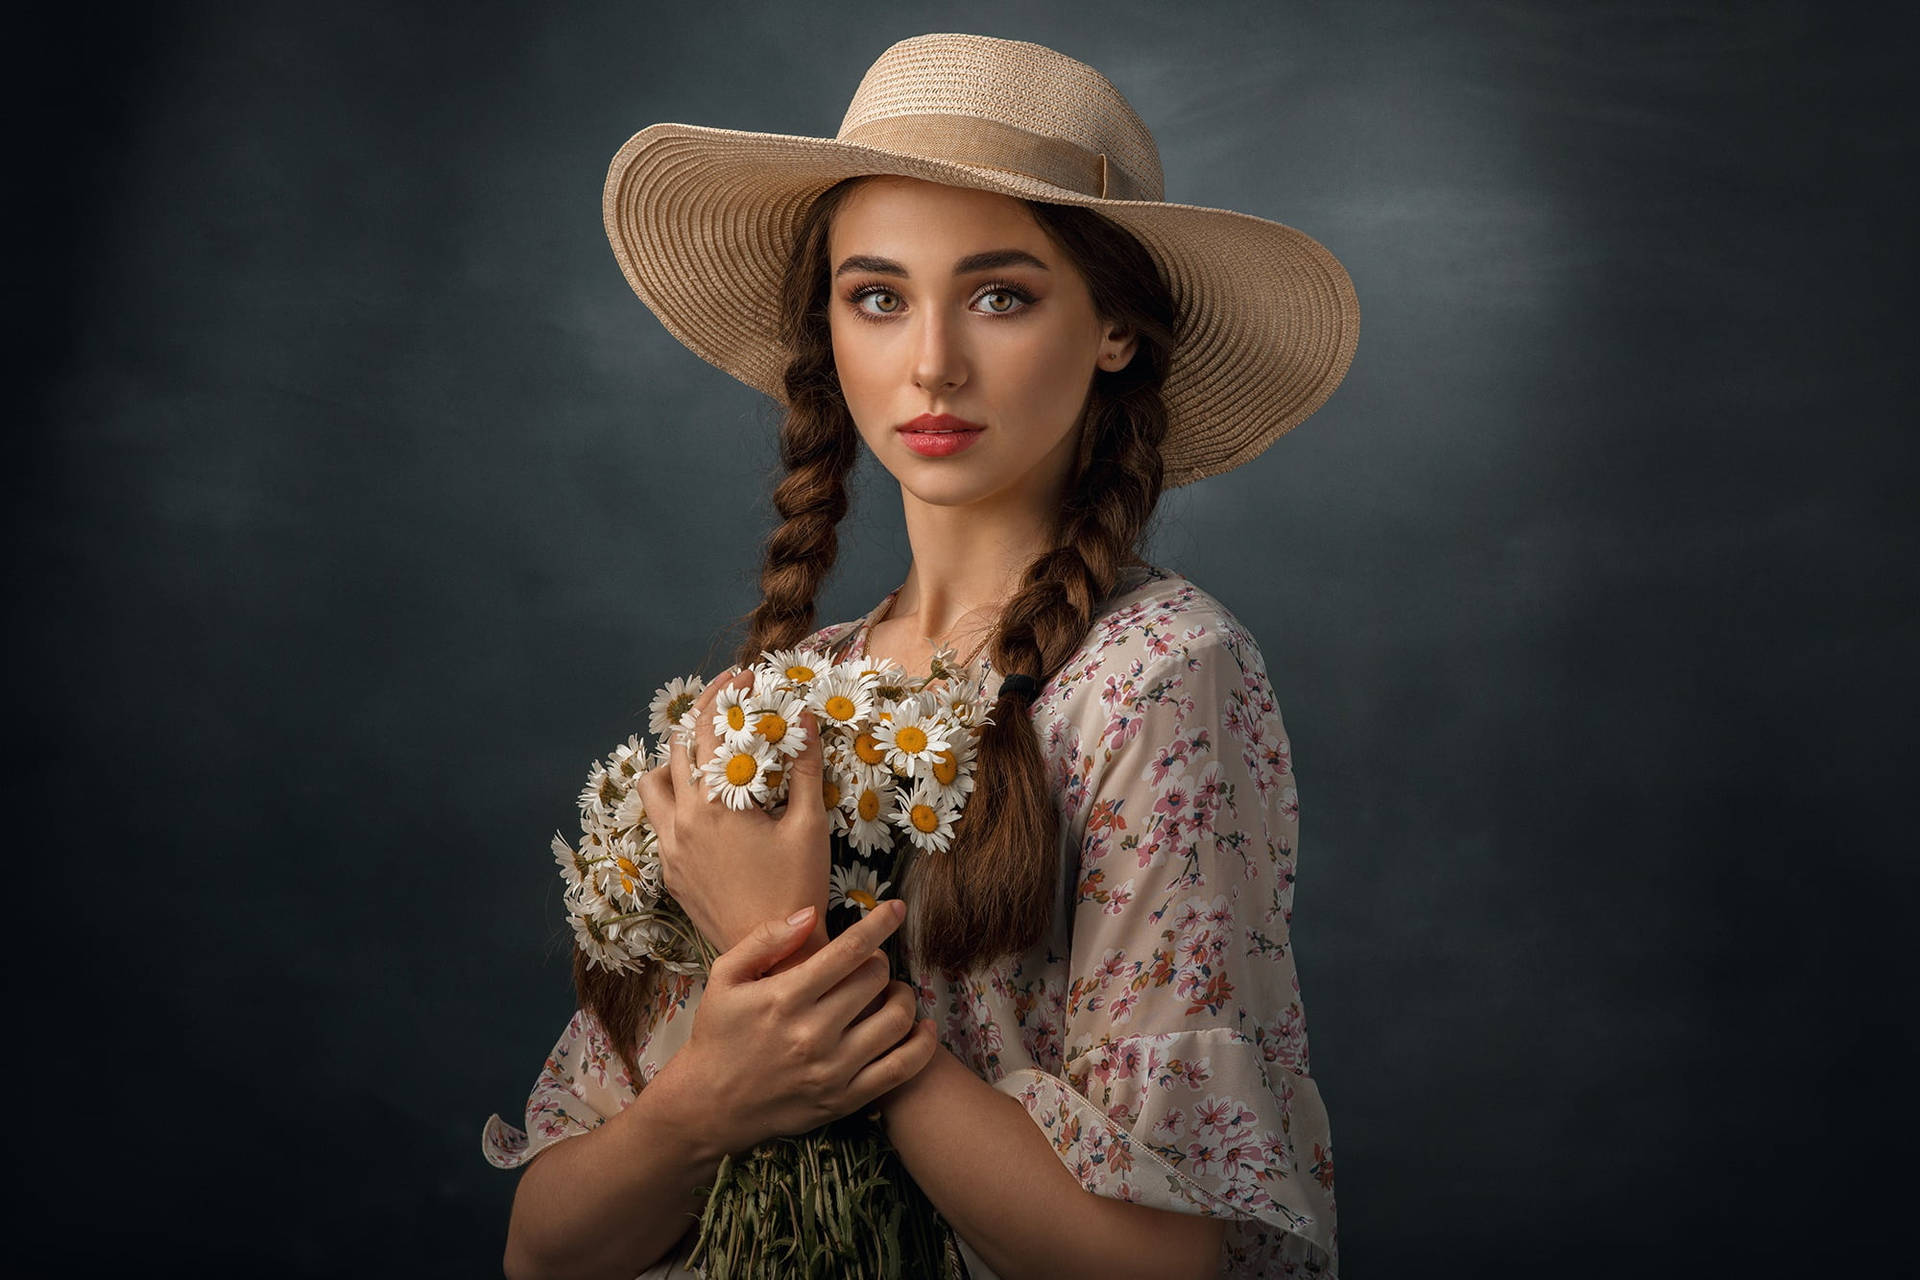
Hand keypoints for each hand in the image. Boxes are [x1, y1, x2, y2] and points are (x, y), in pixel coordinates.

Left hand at [632, 668, 832, 954]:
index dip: (725, 694)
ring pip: (652, 785)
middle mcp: (682, 821)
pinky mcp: (669, 871)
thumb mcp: (809, 825)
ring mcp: (670, 848)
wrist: (774, 955)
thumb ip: (804, 767)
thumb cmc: (798, 888)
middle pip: (676, 749)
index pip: (710, 730)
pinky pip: (657, 821)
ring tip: (706, 756)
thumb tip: (805, 718)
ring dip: (675, 761)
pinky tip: (702, 804)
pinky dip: (674, 799)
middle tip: (728, 708)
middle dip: (701, 720)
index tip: (742, 676)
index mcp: (716, 804)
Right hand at [678, 899, 937, 1152]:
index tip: (897, 908)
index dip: (880, 923)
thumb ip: (765, 939)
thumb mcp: (725, 977)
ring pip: (897, 1020)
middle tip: (871, 963)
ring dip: (903, 996)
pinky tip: (922, 1028)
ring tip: (891, 992)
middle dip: (881, 961)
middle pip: (876, 979)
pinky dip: (922, 1044)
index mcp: (784, 998)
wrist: (710, 1106)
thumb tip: (811, 914)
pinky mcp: (844, 1099)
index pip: (849, 951)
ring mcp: (832, 1070)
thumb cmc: (718, 1034)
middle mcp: (812, 1034)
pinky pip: (901, 1069)